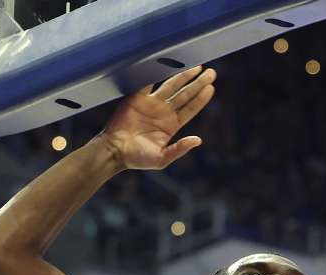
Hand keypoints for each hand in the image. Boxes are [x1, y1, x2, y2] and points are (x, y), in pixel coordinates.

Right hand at [100, 66, 216, 170]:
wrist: (114, 151)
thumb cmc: (137, 158)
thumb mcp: (161, 159)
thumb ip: (179, 149)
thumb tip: (198, 140)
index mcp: (172, 125)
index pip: (191, 108)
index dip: (201, 98)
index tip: (211, 88)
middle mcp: (164, 112)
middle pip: (185, 94)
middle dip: (198, 83)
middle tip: (211, 73)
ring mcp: (151, 103)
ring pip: (171, 86)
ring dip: (183, 76)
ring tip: (196, 66)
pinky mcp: (137, 98)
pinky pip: (149, 83)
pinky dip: (156, 73)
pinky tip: (168, 64)